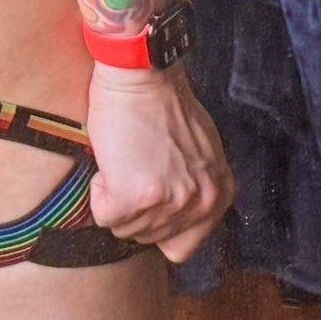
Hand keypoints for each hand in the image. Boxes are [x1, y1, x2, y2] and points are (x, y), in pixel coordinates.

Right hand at [85, 57, 235, 263]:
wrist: (141, 73)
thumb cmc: (162, 101)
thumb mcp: (200, 150)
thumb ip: (196, 186)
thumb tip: (178, 213)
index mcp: (220, 194)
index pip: (183, 245)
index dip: (158, 223)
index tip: (150, 195)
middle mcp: (202, 203)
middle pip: (150, 239)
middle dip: (134, 207)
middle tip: (136, 163)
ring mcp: (170, 202)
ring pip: (125, 228)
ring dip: (116, 195)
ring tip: (126, 157)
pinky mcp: (135, 197)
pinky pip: (104, 215)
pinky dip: (99, 190)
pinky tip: (113, 159)